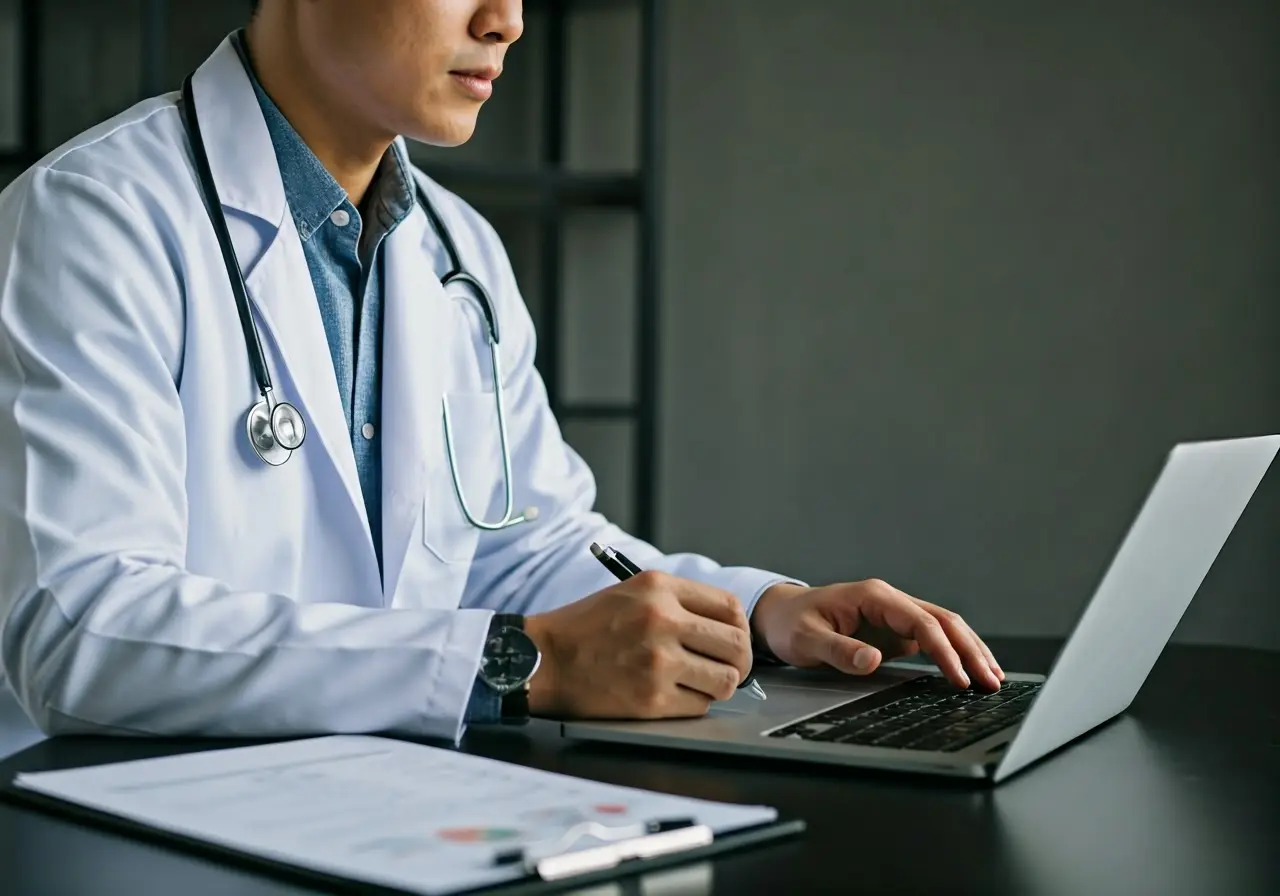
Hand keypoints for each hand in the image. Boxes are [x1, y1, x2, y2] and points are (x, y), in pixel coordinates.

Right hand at [524, 571, 752, 719]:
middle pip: (737, 645)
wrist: (543, 660)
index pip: (730, 607)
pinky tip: (673, 694)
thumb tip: (726, 626)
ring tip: (698, 683)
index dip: (739, 628)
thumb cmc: (586, 627)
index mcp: (659, 588)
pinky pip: (700, 705)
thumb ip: (678, 601)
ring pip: (725, 680)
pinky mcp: (651, 698)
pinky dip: (693, 703)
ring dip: (717, 685)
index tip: (732, 640)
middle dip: (738, 661)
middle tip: (727, 669)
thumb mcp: (631, 592)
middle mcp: (662, 620)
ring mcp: (658, 661)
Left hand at [750, 581, 1003, 690]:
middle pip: (943, 621)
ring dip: (969, 650)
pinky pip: (932, 640)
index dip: (944, 650)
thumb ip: (838, 650)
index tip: (959, 678)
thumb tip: (873, 661)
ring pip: (944, 627)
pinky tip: (969, 672)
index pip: (921, 622)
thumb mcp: (806, 639)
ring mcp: (894, 615)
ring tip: (993, 678)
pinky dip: (954, 654)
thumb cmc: (789, 623)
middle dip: (970, 651)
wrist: (778, 615)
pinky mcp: (894, 631)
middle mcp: (890, 601)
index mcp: (874, 596)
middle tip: (992, 682)